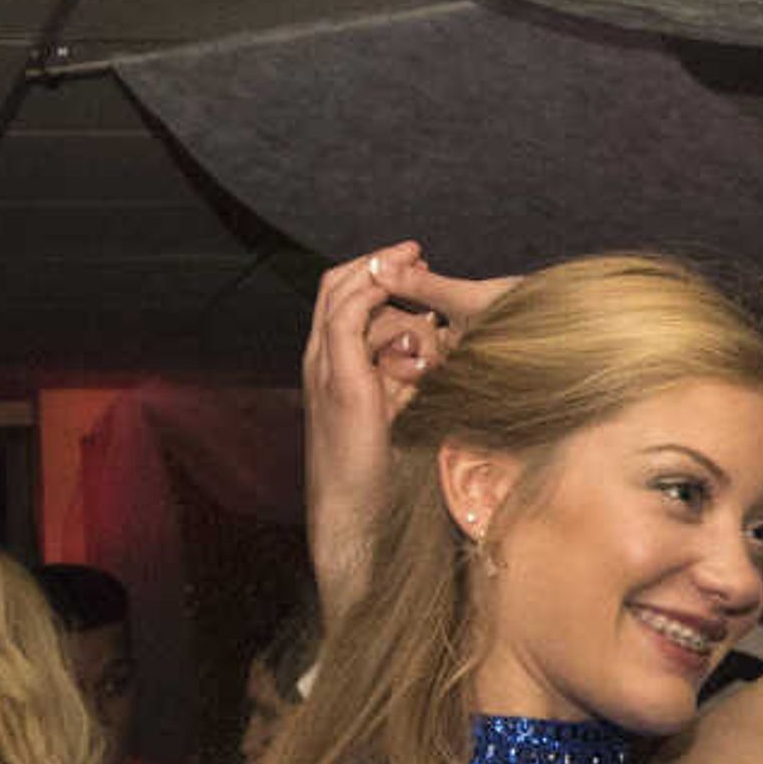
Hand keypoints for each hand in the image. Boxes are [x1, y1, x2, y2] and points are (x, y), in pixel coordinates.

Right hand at [302, 243, 509, 613]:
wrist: (353, 511)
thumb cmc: (379, 473)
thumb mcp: (401, 413)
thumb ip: (412, 379)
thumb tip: (440, 351)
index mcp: (336, 365)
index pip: (346, 298)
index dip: (376, 273)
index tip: (415, 262)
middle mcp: (322, 359)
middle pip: (336, 284)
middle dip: (378, 262)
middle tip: (418, 252)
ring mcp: (324, 367)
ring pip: (340, 294)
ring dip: (381, 276)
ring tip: (421, 271)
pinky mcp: (338, 380)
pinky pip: (346, 319)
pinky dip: (373, 300)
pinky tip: (408, 301)